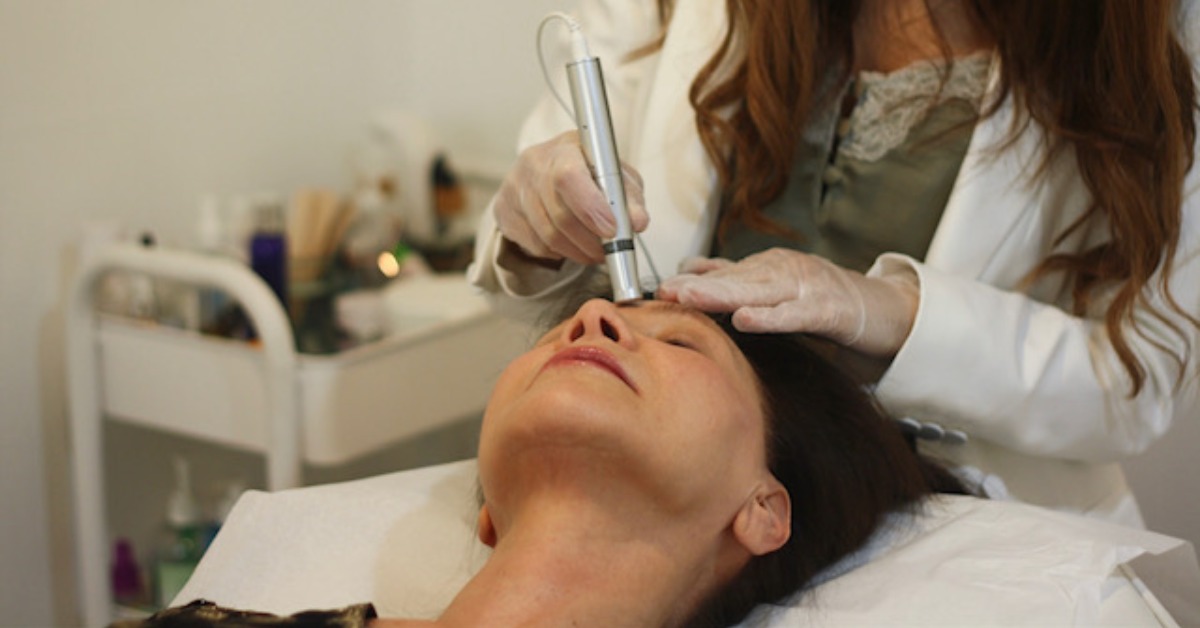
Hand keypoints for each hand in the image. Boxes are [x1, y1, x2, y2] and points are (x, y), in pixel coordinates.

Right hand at [493, 131, 648, 264]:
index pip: (568, 177)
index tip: (612, 230)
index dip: (591, 208)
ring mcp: (514, 188)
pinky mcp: (503, 211)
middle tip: (608, 252)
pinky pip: (535, 245)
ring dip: (578, 251)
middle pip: (560, 215)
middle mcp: (533, 165)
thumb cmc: (590, 172)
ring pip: (549, 236)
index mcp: (564, 149)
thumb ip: (630, 198)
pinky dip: (559, 252)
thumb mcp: (617, 176)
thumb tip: (637, 222)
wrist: (549, 170)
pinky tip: (570, 243)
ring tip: (595, 251)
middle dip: (591, 241)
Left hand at [656, 248, 918, 357]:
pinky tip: (745, 320)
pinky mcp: (829, 309)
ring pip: (759, 291)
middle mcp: (782, 273)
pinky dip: (771, 316)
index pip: (722, 276)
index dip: (690, 282)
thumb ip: (733, 277)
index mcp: (766, 270)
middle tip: (666, 292)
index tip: (658, 290)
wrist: (880, 306)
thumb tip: (689, 266)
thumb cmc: (822, 297)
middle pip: (734, 280)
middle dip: (698, 286)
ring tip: (690, 298)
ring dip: (723, 294)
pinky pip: (796, 314)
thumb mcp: (773, 284)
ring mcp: (806, 289)